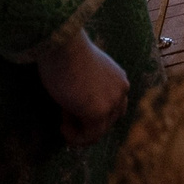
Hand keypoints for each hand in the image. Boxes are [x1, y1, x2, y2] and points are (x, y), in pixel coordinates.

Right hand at [36, 29, 130, 146]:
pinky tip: (62, 126)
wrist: (63, 46)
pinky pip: (89, 137)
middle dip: (85, 124)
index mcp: (119, 79)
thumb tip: (79, 111)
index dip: (89, 113)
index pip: (113, 108)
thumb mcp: (84, 73)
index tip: (69, 108)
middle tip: (64, 115)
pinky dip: (74, 138)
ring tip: (62, 120)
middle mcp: (121, 90)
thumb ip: (90, 89)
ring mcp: (112, 102)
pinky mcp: (98, 112)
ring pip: (98, 132)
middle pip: (109, 121)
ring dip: (78, 131)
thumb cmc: (65, 55)